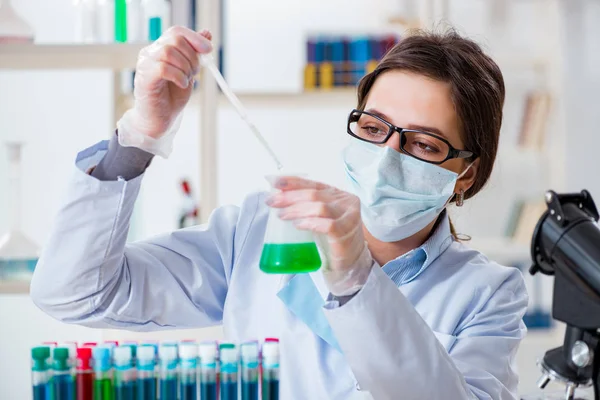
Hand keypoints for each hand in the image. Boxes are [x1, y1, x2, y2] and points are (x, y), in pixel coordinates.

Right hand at [128, 27, 212, 137]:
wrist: (160, 119)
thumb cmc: (172, 96)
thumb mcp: (189, 71)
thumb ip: (195, 53)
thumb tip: (207, 33)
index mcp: (161, 48)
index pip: (177, 31)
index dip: (195, 38)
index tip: (208, 50)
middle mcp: (150, 52)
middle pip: (175, 39)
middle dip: (192, 56)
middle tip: (195, 72)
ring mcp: (145, 64)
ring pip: (168, 52)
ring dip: (185, 67)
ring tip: (187, 80)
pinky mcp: (144, 78)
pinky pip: (163, 68)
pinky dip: (178, 76)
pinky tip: (182, 84)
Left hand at [266, 176, 372, 295]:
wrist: (350, 258)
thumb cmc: (332, 236)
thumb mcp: (320, 215)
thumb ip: (306, 205)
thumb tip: (278, 197)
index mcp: (337, 194)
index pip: (313, 183)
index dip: (293, 182)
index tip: (275, 182)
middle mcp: (345, 201)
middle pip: (314, 194)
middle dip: (290, 197)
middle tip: (272, 201)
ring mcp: (348, 216)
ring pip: (320, 207)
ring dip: (297, 210)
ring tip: (282, 215)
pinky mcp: (346, 232)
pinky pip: (328, 225)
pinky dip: (310, 223)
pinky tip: (299, 224)